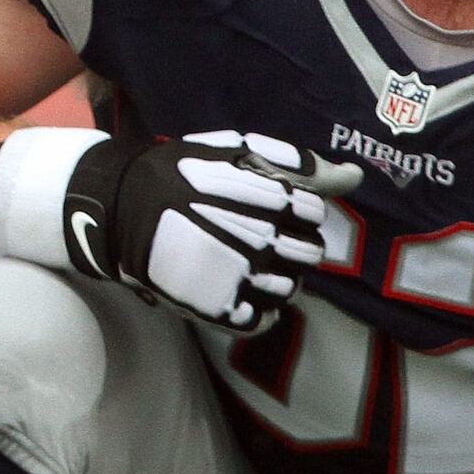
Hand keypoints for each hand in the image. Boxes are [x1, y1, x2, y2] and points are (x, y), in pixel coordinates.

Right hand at [0, 127, 352, 332]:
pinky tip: (238, 289)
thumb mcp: (236, 152)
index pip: (312, 212)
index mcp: (271, 198)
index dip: (292, 209)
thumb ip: (298, 165)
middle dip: (289, 244)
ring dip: (275, 277)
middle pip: (309, 253)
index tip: (263, 205)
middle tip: (253, 235)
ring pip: (290, 289)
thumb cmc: (181, 173)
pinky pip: (263, 320)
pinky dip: (258, 310)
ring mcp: (241, 278)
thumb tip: (355, 175)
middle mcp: (263, 240)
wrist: (118, 206)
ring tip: (243, 262)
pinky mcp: (220, 309)